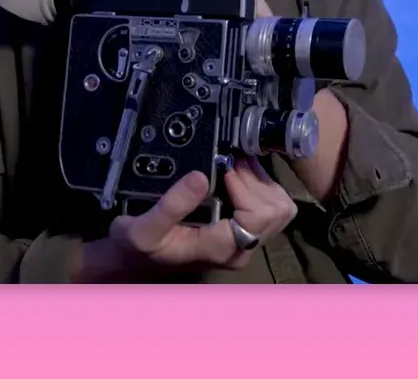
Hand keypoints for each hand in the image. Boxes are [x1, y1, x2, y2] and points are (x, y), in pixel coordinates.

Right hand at [84, 158, 297, 280]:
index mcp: (222, 249)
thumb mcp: (144, 228)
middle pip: (277, 211)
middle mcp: (241, 250)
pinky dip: (262, 186)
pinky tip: (240, 174)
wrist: (137, 258)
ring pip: (280, 209)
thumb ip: (171, 205)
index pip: (259, 215)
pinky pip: (272, 207)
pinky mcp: (247, 234)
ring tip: (236, 164)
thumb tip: (201, 176)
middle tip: (231, 159)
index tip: (225, 166)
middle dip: (256, 179)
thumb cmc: (139, 246)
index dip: (247, 185)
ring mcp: (247, 244)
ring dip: (262, 181)